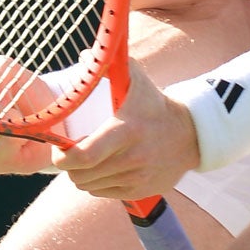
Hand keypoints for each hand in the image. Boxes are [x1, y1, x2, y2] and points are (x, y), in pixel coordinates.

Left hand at [52, 59, 199, 199]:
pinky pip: (102, 193)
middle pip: (81, 175)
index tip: (60, 149)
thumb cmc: (153, 105)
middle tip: (71, 152)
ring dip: (83, 174)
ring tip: (89, 158)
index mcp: (127, 130)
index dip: (63, 156)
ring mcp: (137, 178)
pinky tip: (105, 166)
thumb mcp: (135, 81)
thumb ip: (109, 65)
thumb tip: (84, 56)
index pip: (84, 155)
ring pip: (89, 186)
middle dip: (69, 166)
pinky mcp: (139, 191)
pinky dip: (97, 183)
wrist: (189, 134)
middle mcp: (132, 158)